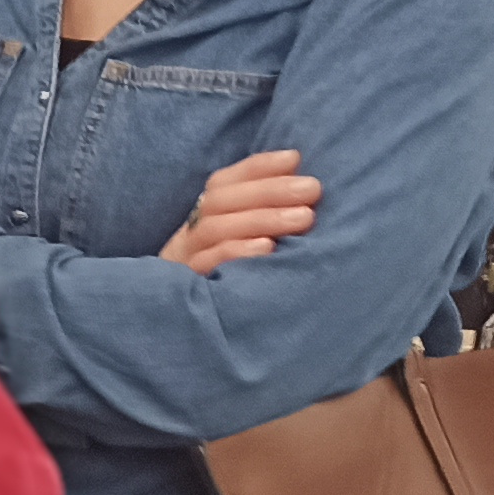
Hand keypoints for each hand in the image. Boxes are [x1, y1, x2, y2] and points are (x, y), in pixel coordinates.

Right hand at [162, 147, 320, 272]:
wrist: (181, 335)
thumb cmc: (234, 281)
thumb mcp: (243, 243)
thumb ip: (262, 216)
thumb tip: (302, 184)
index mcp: (202, 218)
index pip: (225, 182)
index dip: (258, 167)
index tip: (295, 159)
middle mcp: (190, 235)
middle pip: (221, 201)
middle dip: (270, 190)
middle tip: (312, 190)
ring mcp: (185, 260)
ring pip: (215, 228)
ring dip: (262, 218)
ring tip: (304, 218)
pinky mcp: (187, 287)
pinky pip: (207, 264)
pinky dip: (237, 252)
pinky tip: (268, 248)